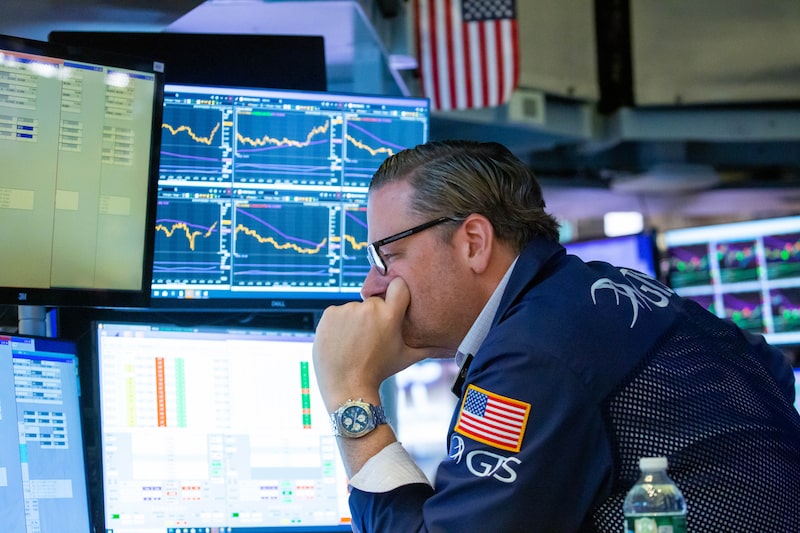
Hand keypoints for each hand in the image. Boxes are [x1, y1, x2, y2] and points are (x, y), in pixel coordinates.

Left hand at [312, 277, 427, 409]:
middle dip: (374, 316)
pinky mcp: (329, 314)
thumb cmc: (379, 372)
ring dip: (355, 321)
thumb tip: (449, 346)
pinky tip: (341, 341)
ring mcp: (347, 310)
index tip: (394, 301)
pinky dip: (338, 325)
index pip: (399, 286)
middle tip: (370, 338)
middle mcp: (369, 308)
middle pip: (374, 302)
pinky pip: (337, 314)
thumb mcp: (406, 357)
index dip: (397, 293)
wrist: (347, 386)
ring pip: (354, 309)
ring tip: (354, 343)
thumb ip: (428, 347)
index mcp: (390, 315)